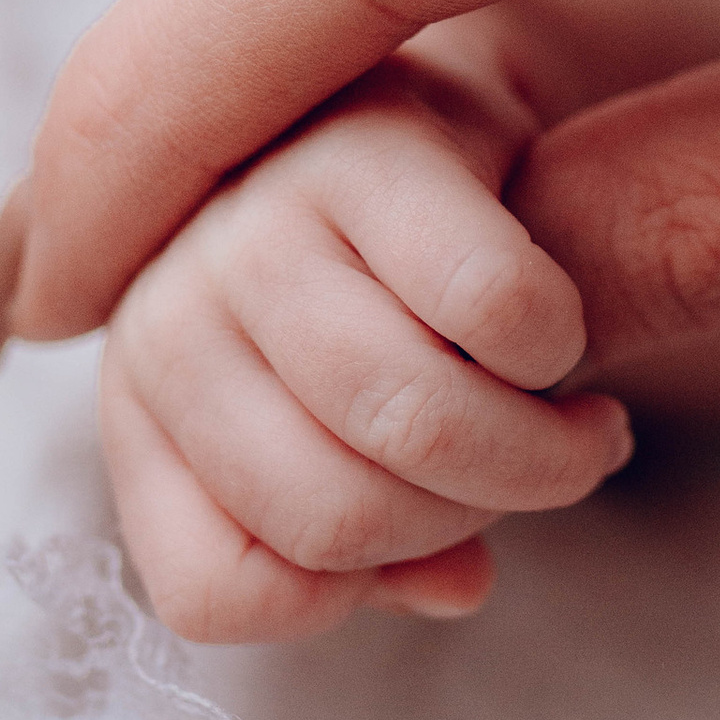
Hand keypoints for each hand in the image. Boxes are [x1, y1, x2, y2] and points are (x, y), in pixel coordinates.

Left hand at [99, 30, 629, 645]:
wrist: (422, 125)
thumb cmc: (382, 314)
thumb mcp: (347, 448)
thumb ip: (381, 554)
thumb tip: (457, 587)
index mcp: (141, 414)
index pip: (215, 591)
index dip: (352, 594)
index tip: (436, 536)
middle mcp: (162, 317)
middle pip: (338, 516)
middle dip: (476, 519)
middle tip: (542, 474)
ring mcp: (253, 224)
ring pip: (414, 419)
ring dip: (540, 455)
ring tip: (578, 427)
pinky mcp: (366, 146)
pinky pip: (494, 308)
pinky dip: (554, 348)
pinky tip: (562, 337)